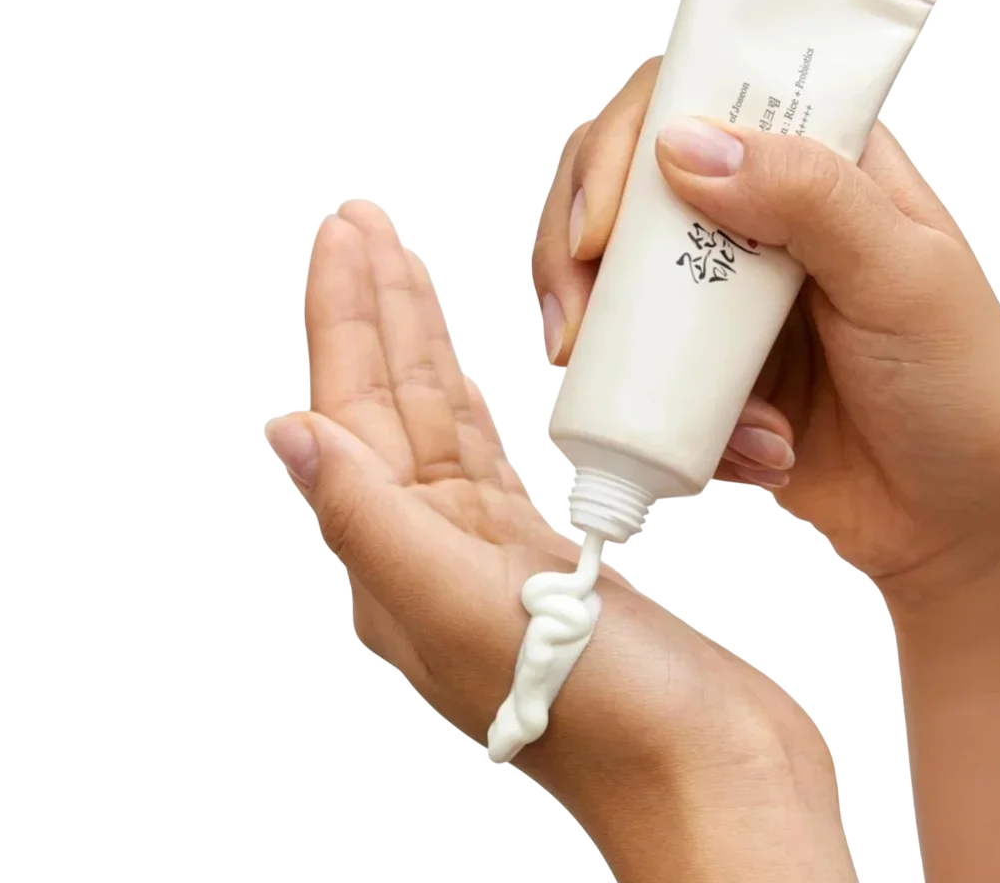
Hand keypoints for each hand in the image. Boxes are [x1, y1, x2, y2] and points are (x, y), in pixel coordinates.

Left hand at [265, 201, 856, 882]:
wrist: (714, 780)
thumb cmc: (605, 718)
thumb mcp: (467, 607)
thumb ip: (369, 518)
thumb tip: (285, 431)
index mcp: (395, 561)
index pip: (351, 409)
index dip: (345, 313)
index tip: (342, 233)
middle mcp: (427, 552)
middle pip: (388, 399)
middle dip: (376, 304)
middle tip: (363, 220)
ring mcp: (484, 551)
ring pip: (436, 416)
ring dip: (417, 336)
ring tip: (403, 264)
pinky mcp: (541, 552)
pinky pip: (485, 452)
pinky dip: (466, 397)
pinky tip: (454, 366)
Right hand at [534, 59, 999, 605]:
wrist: (957, 520)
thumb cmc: (962, 391)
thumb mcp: (904, 277)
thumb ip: (808, 197)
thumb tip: (685, 145)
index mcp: (817, 165)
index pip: (692, 99)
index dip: (621, 146)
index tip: (599, 230)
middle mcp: (757, 217)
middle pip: (622, 186)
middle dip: (574, 252)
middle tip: (571, 324)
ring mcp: (720, 295)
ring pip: (611, 280)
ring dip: (612, 345)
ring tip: (673, 408)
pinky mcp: (698, 366)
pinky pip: (632, 369)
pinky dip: (659, 413)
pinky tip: (746, 451)